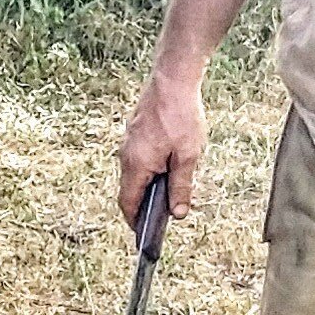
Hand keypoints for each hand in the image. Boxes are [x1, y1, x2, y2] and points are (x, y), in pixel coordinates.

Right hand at [118, 58, 205, 228]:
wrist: (171, 80)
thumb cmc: (180, 116)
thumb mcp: (188, 157)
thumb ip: (181, 187)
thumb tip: (177, 213)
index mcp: (137, 166)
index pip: (128, 203)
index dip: (135, 222)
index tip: (144, 234)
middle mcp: (126, 156)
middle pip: (129, 190)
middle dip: (143, 205)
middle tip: (162, 215)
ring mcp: (128, 143)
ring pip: (134, 174)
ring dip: (148, 185)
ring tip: (169, 190)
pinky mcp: (134, 133)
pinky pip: (137, 159)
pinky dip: (148, 170)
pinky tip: (167, 166)